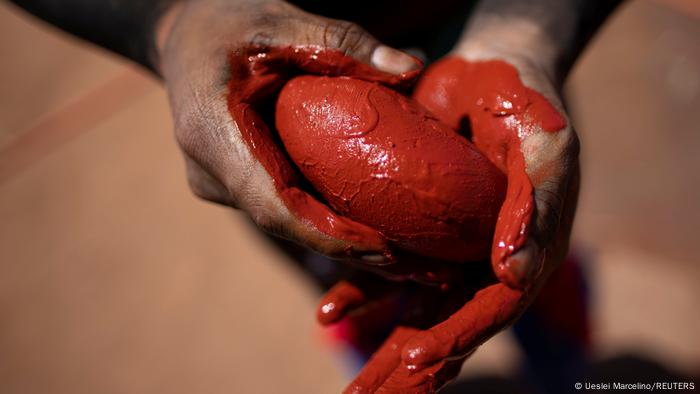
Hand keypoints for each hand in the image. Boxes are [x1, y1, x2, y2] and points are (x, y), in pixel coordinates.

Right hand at [156, 0, 419, 262]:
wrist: (183, 35)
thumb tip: (410, 68)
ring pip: (291, 222)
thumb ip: (340, 40)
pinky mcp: (238, 184)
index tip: (384, 251)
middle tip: (419, 268)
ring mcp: (221, 184)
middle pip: (289, 224)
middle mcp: (212, 173)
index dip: (329, 235)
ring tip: (411, 260)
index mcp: (212, 133)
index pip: (274, 205)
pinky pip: (287, 208)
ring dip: (347, 243)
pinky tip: (376, 232)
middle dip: (353, 250)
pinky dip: (331, 222)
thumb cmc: (225, 22)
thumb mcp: (278, 20)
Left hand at [320, 35, 580, 393]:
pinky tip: (328, 313)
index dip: (455, 340)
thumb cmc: (525, 102)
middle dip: (409, 370)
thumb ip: (535, 208)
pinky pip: (383, 270)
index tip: (415, 363)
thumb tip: (514, 276)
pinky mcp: (413, 230)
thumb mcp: (543, 144)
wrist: (490, 71)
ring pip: (412, 313)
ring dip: (380, 350)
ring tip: (354, 389)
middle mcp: (481, 264)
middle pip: (446, 328)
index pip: (489, 312)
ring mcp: (445, 252)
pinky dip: (357, 293)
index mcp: (522, 255)